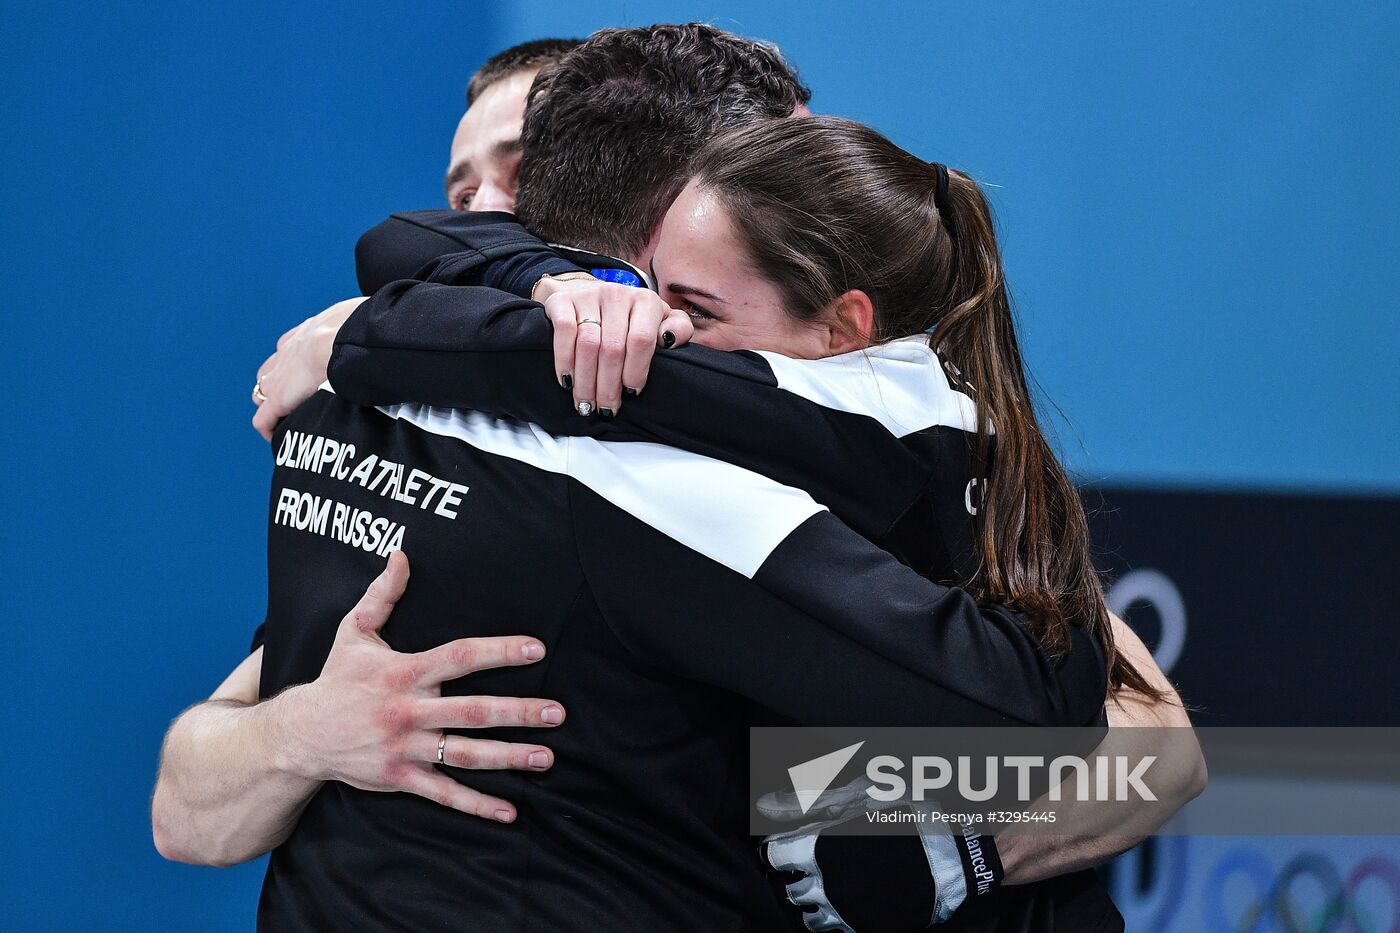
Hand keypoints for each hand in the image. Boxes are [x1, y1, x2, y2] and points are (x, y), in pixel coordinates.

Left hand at [252, 297, 365, 440]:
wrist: (344, 339)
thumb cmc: (357, 329)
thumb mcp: (359, 322)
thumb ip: (362, 333)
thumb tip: (383, 339)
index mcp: (306, 335)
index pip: (292, 351)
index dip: (299, 367)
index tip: (313, 379)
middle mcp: (286, 354)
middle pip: (271, 372)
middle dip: (280, 385)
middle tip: (302, 401)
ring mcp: (279, 377)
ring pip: (263, 394)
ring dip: (275, 407)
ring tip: (294, 421)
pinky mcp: (278, 400)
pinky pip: (263, 420)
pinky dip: (270, 429)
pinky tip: (283, 438)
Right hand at [276, 551, 564, 822]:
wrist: (299, 735)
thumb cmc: (336, 679)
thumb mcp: (353, 632)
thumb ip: (382, 595)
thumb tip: (401, 555)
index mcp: (403, 672)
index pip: (460, 657)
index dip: (499, 652)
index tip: (536, 649)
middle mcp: (408, 711)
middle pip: (473, 711)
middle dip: (519, 712)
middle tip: (558, 712)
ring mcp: (406, 747)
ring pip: (466, 754)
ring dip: (509, 757)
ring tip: (547, 757)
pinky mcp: (401, 777)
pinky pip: (444, 793)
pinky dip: (477, 805)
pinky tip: (509, 811)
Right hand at [535, 277, 692, 416]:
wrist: (588, 293)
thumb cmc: (628, 318)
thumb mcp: (660, 320)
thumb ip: (678, 330)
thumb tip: (670, 341)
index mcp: (645, 301)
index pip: (641, 340)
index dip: (635, 371)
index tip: (631, 393)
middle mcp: (617, 294)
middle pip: (612, 348)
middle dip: (609, 386)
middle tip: (606, 409)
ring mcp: (588, 296)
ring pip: (587, 344)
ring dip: (586, 381)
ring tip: (586, 403)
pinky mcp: (562, 301)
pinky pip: (564, 332)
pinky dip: (564, 360)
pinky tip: (567, 380)